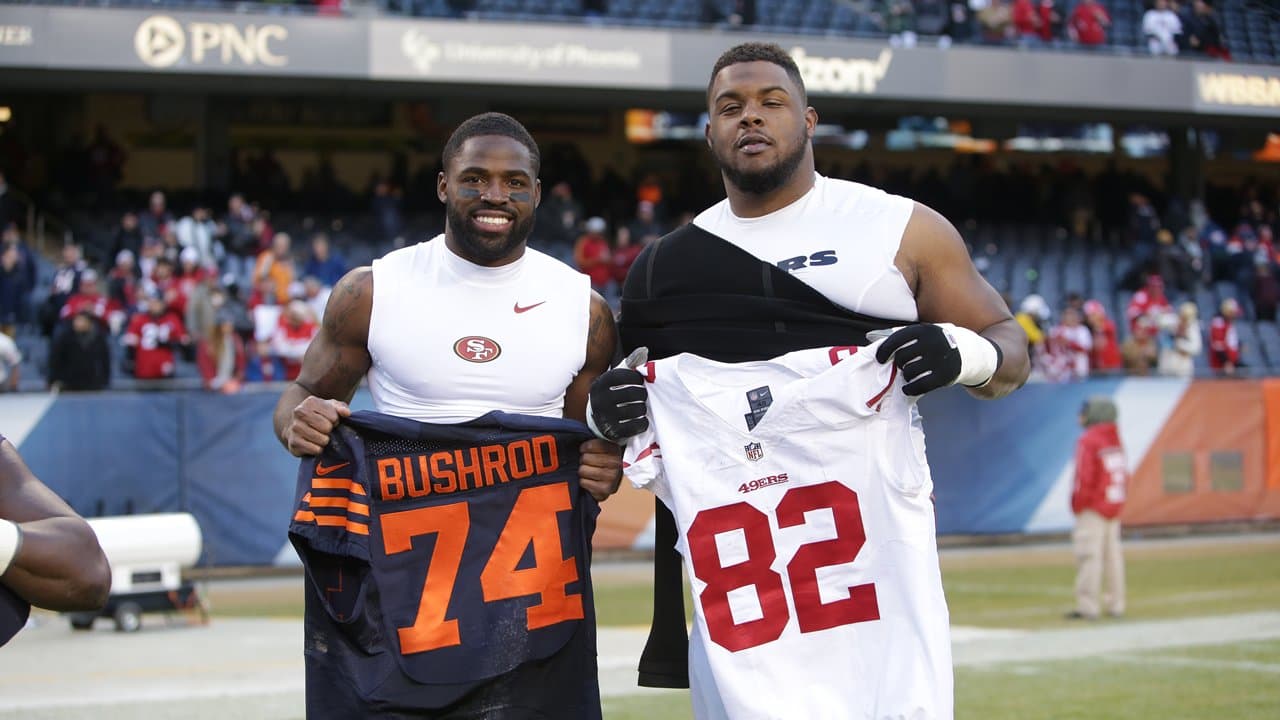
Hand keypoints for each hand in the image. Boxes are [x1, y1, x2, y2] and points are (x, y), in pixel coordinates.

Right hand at [284, 396, 349, 455]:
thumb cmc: (320, 415)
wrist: (298, 427)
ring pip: (322, 440)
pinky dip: (318, 449)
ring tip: (320, 436)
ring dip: (325, 440)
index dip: (336, 420)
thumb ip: (341, 408)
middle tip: (326, 430)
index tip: (331, 420)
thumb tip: (346, 413)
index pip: (333, 416)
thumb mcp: (332, 408)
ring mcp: (294, 428)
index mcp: (310, 402)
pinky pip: (315, 450)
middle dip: (330, 430)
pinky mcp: (293, 443)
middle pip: (327, 428)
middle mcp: (299, 412)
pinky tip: (314, 444)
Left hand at [578, 438, 622, 501]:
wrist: (608, 481)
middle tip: (588, 463)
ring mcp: (613, 477)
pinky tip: (590, 481)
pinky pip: (584, 482)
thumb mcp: (598, 447)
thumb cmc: (599, 461)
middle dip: (583, 460)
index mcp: (614, 448)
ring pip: (583, 470)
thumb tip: (575, 425)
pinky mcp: (606, 489)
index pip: (591, 445)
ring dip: (583, 471)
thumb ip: (590, 437)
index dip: (584, 447)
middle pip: (585, 458)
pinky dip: (584, 482)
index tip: (584, 450)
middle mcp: (616, 462)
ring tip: (589, 471)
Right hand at [586, 367, 648, 442]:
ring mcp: (606, 417)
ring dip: (643, 409)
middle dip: (642, 394)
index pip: (622, 376)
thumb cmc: (612, 393)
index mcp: (600, 384)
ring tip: (641, 407)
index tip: (639, 381)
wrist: (597, 419)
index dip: (636, 378)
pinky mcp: (613, 432)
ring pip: (636, 410)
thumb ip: (629, 363)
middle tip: (643, 396)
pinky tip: (641, 419)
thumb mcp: (615, 377)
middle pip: (632, 394)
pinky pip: (637, 426)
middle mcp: (600, 400)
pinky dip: (643, 423)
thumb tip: (644, 351)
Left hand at [874, 323, 1000, 395]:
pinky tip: (907, 388)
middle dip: (899, 364)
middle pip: (902, 357)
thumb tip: (871, 338)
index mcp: (926, 330)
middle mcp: (933, 343)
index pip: (897, 339)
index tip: (880, 358)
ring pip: (909, 372)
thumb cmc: (941, 343)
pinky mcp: (945, 375)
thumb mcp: (926, 334)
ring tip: (909, 375)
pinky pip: (920, 385)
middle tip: (904, 366)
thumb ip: (904, 336)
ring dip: (906, 376)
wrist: (972, 353)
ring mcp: (940, 359)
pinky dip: (910, 388)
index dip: (885, 350)